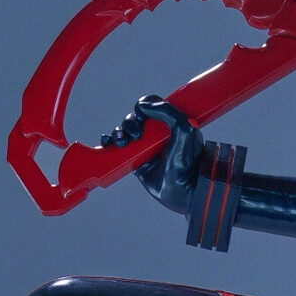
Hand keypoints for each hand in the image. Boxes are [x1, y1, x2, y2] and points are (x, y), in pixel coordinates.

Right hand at [101, 94, 203, 212]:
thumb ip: (168, 112)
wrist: (184, 190)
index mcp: (170, 122)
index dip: (143, 106)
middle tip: (136, 135)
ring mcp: (145, 148)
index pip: (152, 105)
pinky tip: (107, 143)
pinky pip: (118, 149)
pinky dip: (109, 143)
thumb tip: (143, 105)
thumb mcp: (184, 130)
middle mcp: (157, 134)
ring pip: (124, 132)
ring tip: (122, 142)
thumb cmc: (188, 161)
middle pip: (134, 118)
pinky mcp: (135, 162)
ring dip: (117, 133)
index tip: (142, 113)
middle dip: (129, 123)